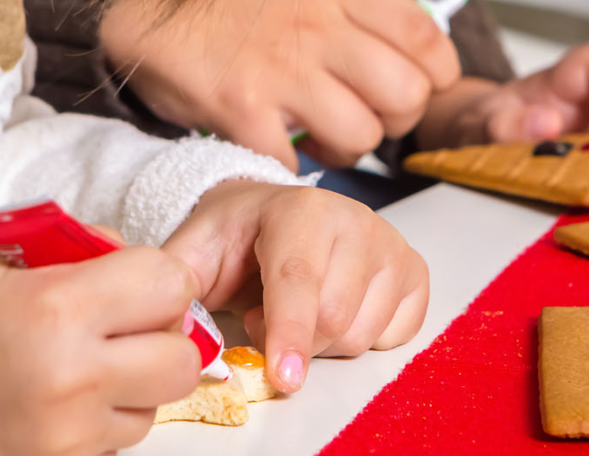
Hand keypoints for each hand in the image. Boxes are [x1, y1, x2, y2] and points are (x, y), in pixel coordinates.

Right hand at [0, 242, 202, 455]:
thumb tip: (127, 253)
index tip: (133, 279)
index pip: (170, 284)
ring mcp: (61, 438)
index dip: (159, 276)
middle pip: (182, 360)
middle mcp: (69, 378)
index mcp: (55, 308)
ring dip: (135, 385)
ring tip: (81, 364)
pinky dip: (102, 422)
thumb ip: (73, 248)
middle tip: (123, 323)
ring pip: (155, 411)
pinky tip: (57, 399)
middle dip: (162, 334)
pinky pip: (113, 445)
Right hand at [101, 0, 461, 169]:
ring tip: (324, 138)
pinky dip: (294, 165)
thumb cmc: (230, 0)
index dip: (437, 73)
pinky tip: (281, 146)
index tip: (418, 86)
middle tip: (371, 118)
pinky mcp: (241, 107)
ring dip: (348, 150)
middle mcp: (315, 26)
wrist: (146, 12)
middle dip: (397, 119)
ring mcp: (278, 68)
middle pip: (406, 92)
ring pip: (361, 135)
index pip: (426, 35)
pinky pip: (297, 159)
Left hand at [164, 181, 428, 393]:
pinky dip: (362, 339)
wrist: (268, 214)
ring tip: (298, 310)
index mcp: (300, 210)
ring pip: (361, 334)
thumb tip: (173, 323)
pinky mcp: (414, 272)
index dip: (289, 333)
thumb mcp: (195, 249)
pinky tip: (337, 309)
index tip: (284, 378)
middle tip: (262, 314)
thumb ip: (179, 281)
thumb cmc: (235, 237)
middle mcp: (355, 220)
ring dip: (322, 344)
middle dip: (292, 339)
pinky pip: (394, 336)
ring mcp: (391, 245)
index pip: (299, 280)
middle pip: (333, 319)